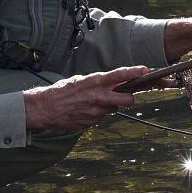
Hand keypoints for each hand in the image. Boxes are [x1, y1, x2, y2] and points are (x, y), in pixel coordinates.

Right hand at [24, 66, 147, 130]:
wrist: (46, 108)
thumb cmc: (62, 91)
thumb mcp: (81, 80)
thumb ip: (99, 82)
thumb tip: (114, 82)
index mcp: (95, 82)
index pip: (120, 75)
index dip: (134, 72)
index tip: (145, 70)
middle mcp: (99, 96)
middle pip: (128, 100)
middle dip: (129, 98)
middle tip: (125, 96)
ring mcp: (97, 111)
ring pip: (114, 109)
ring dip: (110, 106)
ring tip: (94, 102)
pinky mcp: (93, 122)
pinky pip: (102, 117)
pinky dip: (98, 113)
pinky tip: (86, 110)